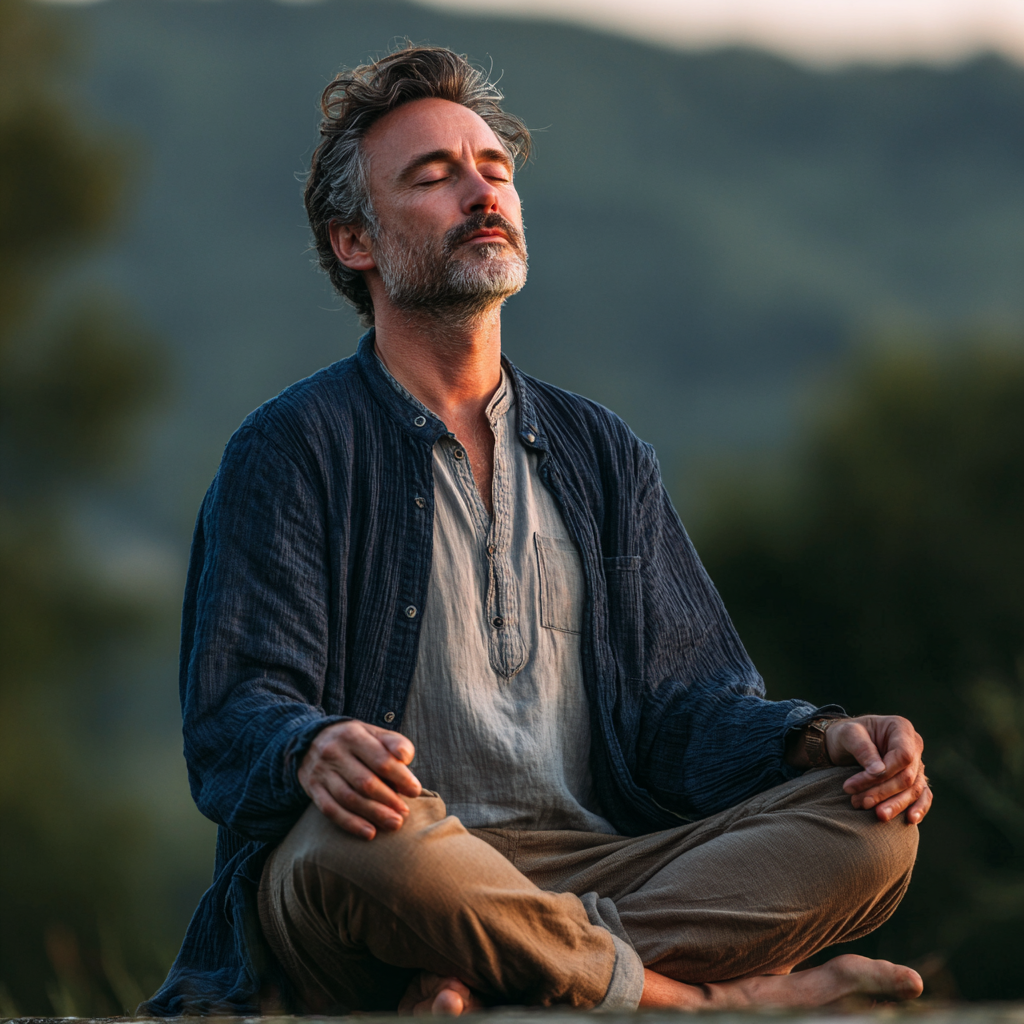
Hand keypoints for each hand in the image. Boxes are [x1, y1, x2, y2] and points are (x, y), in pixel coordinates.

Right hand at [298, 719, 421, 839]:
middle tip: (405, 813)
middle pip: (365, 782)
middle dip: (388, 800)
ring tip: (394, 823)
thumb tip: (405, 759)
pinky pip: (331, 810)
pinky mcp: (313, 789)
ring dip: (374, 814)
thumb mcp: (373, 732)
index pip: (381, 760)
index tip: (415, 791)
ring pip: (349, 798)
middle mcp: (334, 753)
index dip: (401, 777)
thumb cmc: (355, 740)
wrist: (310, 739)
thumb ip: (394, 742)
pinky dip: (351, 823)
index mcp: (353, 735)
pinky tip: (370, 833)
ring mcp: (321, 772)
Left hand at [824, 715, 931, 824]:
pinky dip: (918, 808)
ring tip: (877, 815)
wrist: (844, 744)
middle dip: (883, 792)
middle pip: (907, 776)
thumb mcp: (847, 734)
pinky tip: (910, 820)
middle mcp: (914, 745)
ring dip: (896, 805)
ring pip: (915, 789)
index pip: (903, 756)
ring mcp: (917, 764)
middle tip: (857, 802)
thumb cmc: (845, 735)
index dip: (884, 774)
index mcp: (901, 728)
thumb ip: (862, 749)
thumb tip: (879, 771)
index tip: (854, 784)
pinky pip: (923, 796)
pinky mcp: (915, 780)